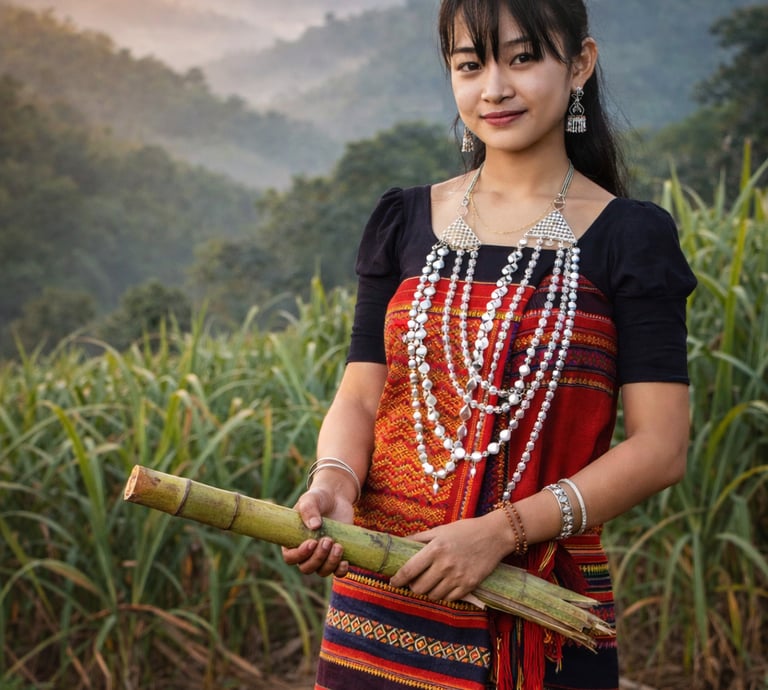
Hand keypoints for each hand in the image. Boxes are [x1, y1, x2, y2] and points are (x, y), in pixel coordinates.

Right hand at [281, 487, 354, 577]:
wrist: (335, 498)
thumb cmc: (318, 499)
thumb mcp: (310, 499)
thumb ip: (309, 510)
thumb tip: (315, 526)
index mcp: (292, 541)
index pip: (290, 557)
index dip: (299, 555)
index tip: (312, 542)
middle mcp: (306, 553)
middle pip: (306, 568)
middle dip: (318, 558)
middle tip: (327, 540)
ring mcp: (322, 556)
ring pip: (322, 571)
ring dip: (330, 563)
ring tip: (338, 546)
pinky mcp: (337, 556)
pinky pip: (337, 572)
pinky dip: (341, 570)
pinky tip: (345, 561)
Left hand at [389, 514, 508, 601]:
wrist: (494, 535)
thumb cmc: (465, 530)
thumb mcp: (440, 530)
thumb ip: (419, 538)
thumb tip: (400, 542)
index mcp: (435, 549)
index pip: (410, 570)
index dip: (398, 579)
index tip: (393, 582)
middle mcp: (445, 565)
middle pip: (419, 587)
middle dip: (413, 586)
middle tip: (415, 581)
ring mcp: (457, 577)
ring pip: (433, 595)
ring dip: (429, 591)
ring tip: (431, 583)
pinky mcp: (469, 585)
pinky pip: (449, 599)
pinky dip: (444, 594)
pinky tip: (445, 585)